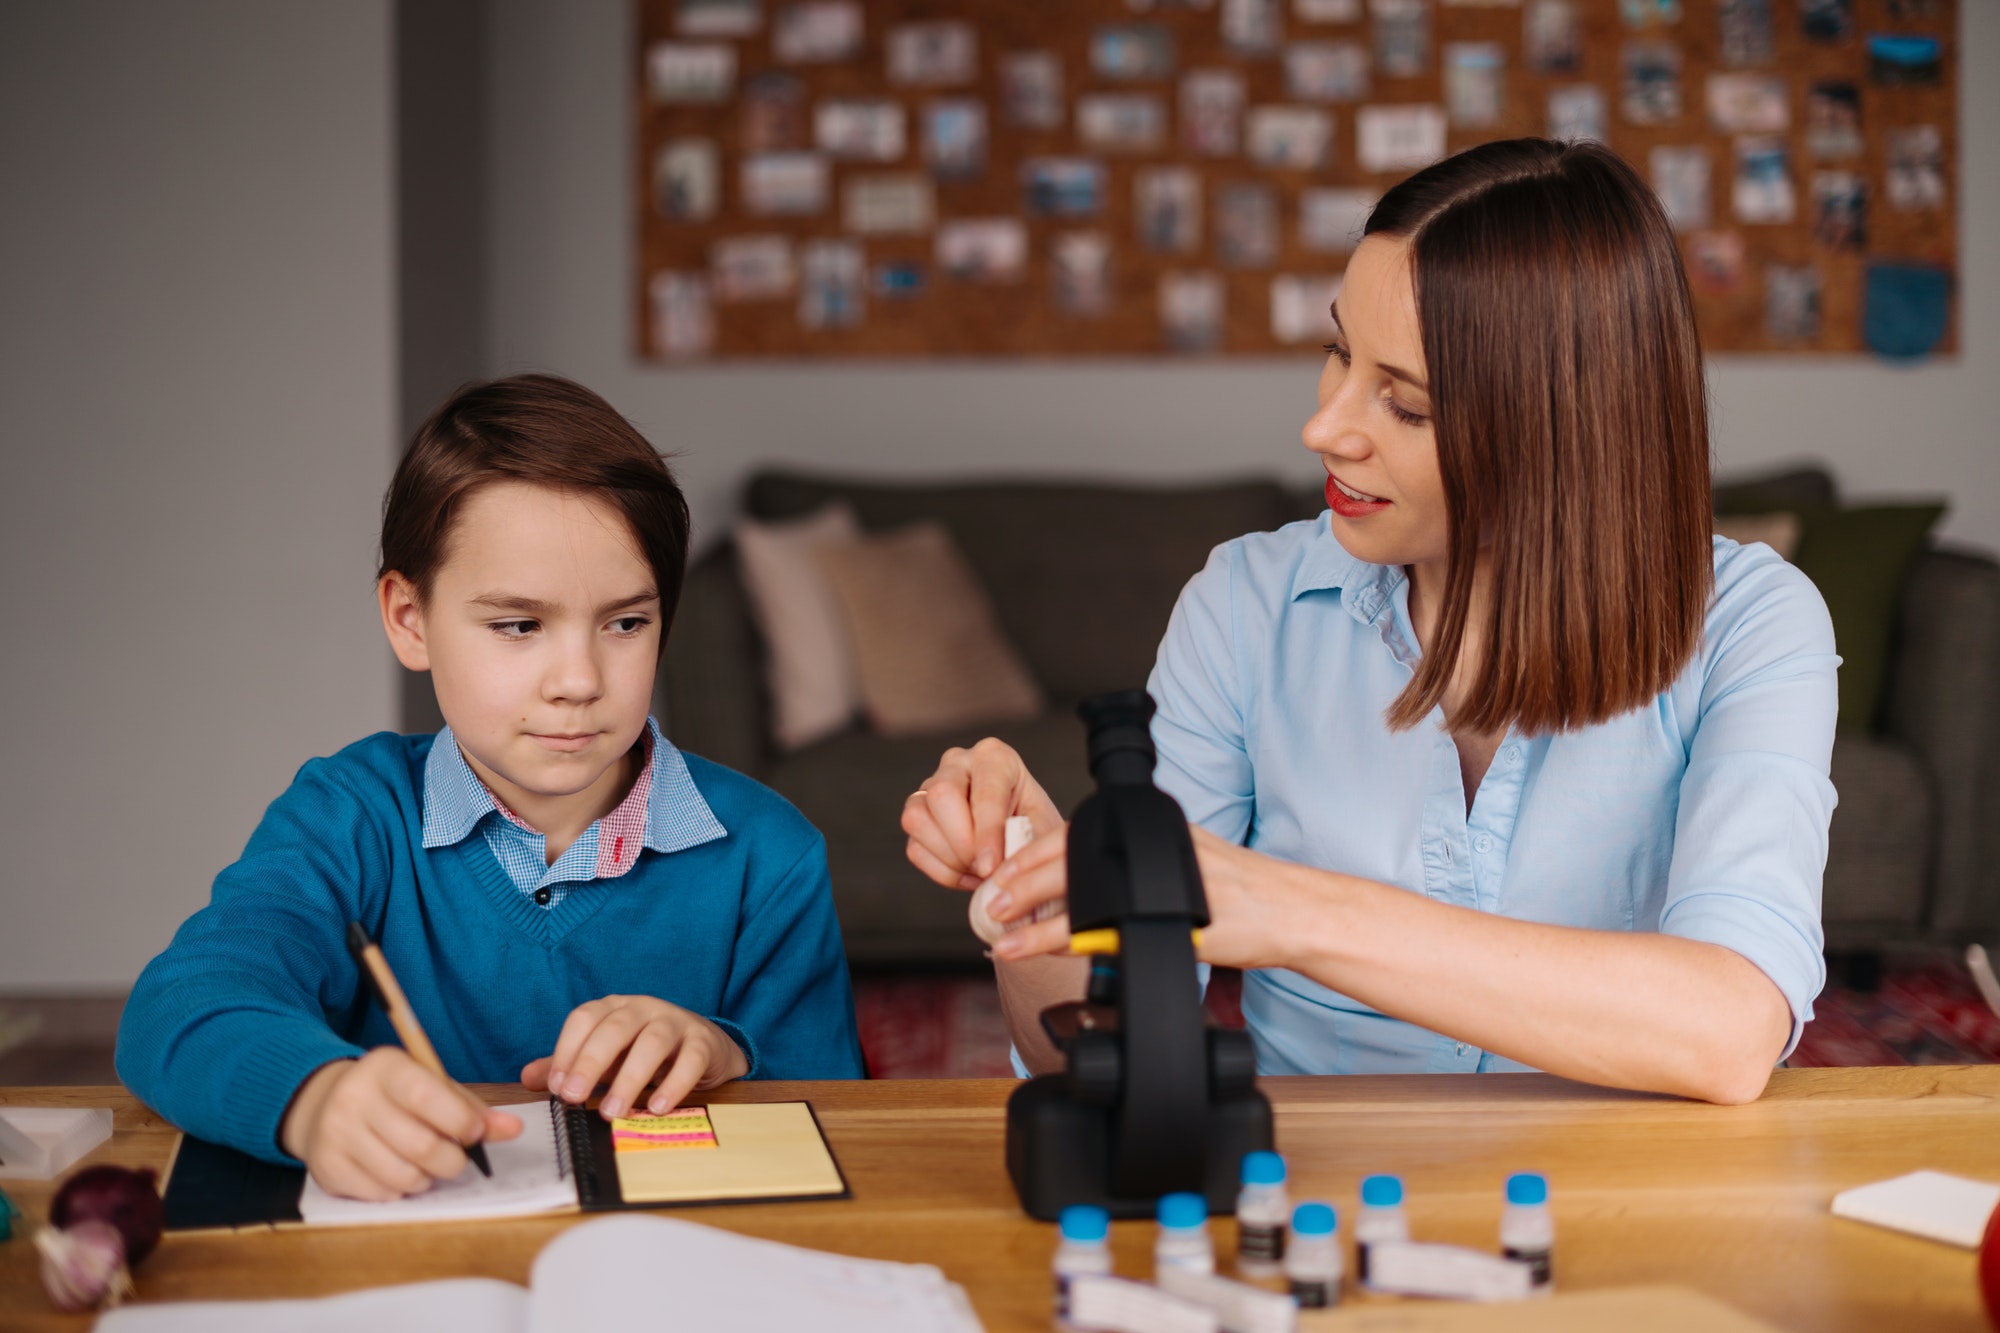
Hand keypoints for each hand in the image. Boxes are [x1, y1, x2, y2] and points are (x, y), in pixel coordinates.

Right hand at [281, 1048, 523, 1200]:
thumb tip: (512, 1129)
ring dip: (427, 1178)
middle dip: (452, 1160)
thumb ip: (470, 1108)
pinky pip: (381, 1194)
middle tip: (456, 1158)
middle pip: (420, 1145)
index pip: (426, 1096)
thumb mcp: (430, 1086)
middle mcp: (353, 1097)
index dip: (461, 1121)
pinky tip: (397, 1172)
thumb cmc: (394, 1096)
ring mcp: (335, 1134)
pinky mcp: (326, 1168)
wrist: (325, 1104)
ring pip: (402, 1176)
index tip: (477, 1133)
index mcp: (385, 1067)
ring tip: (426, 1165)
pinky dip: (401, 1190)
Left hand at [522, 995, 748, 1119]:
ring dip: (630, 1078)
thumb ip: (571, 1066)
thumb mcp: (606, 1057)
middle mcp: (644, 1008)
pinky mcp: (703, 1042)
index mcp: (615, 1008)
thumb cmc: (646, 1052)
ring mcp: (676, 1021)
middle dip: (590, 1062)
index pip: (585, 1018)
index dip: (567, 1049)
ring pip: (653, 1041)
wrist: (704, 1048)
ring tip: (613, 1111)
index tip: (556, 1086)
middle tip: (573, 1098)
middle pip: (615, 1027)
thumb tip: (529, 1077)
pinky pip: (691, 1059)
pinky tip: (657, 1107)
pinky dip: (674, 1083)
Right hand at [902, 738, 1063, 888]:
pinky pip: (915, 848)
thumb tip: (999, 869)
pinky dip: (942, 872)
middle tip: (986, 869)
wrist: (1023, 833)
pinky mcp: (917, 817)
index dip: (987, 833)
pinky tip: (970, 875)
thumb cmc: (1036, 826)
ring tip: (981, 872)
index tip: (992, 867)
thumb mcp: (1044, 830)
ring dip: (950, 858)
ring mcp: (929, 788)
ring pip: (917, 819)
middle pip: (941, 794)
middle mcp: (957, 764)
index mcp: (994, 757)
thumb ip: (1026, 844)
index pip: (985, 791)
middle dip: (962, 842)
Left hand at [985, 821, 1319, 969]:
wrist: (1290, 912)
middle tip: (990, 901)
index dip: (1032, 854)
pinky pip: (1100, 929)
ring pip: (1076, 893)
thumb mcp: (1184, 860)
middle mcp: (1150, 843)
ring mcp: (1158, 878)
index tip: (1002, 873)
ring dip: (1030, 914)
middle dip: (1019, 881)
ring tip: (1000, 929)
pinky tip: (1034, 948)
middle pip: (1067, 858)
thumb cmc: (1241, 893)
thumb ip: (1139, 864)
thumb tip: (1089, 880)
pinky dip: (1058, 939)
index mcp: (1150, 827)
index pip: (1077, 831)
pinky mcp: (1166, 917)